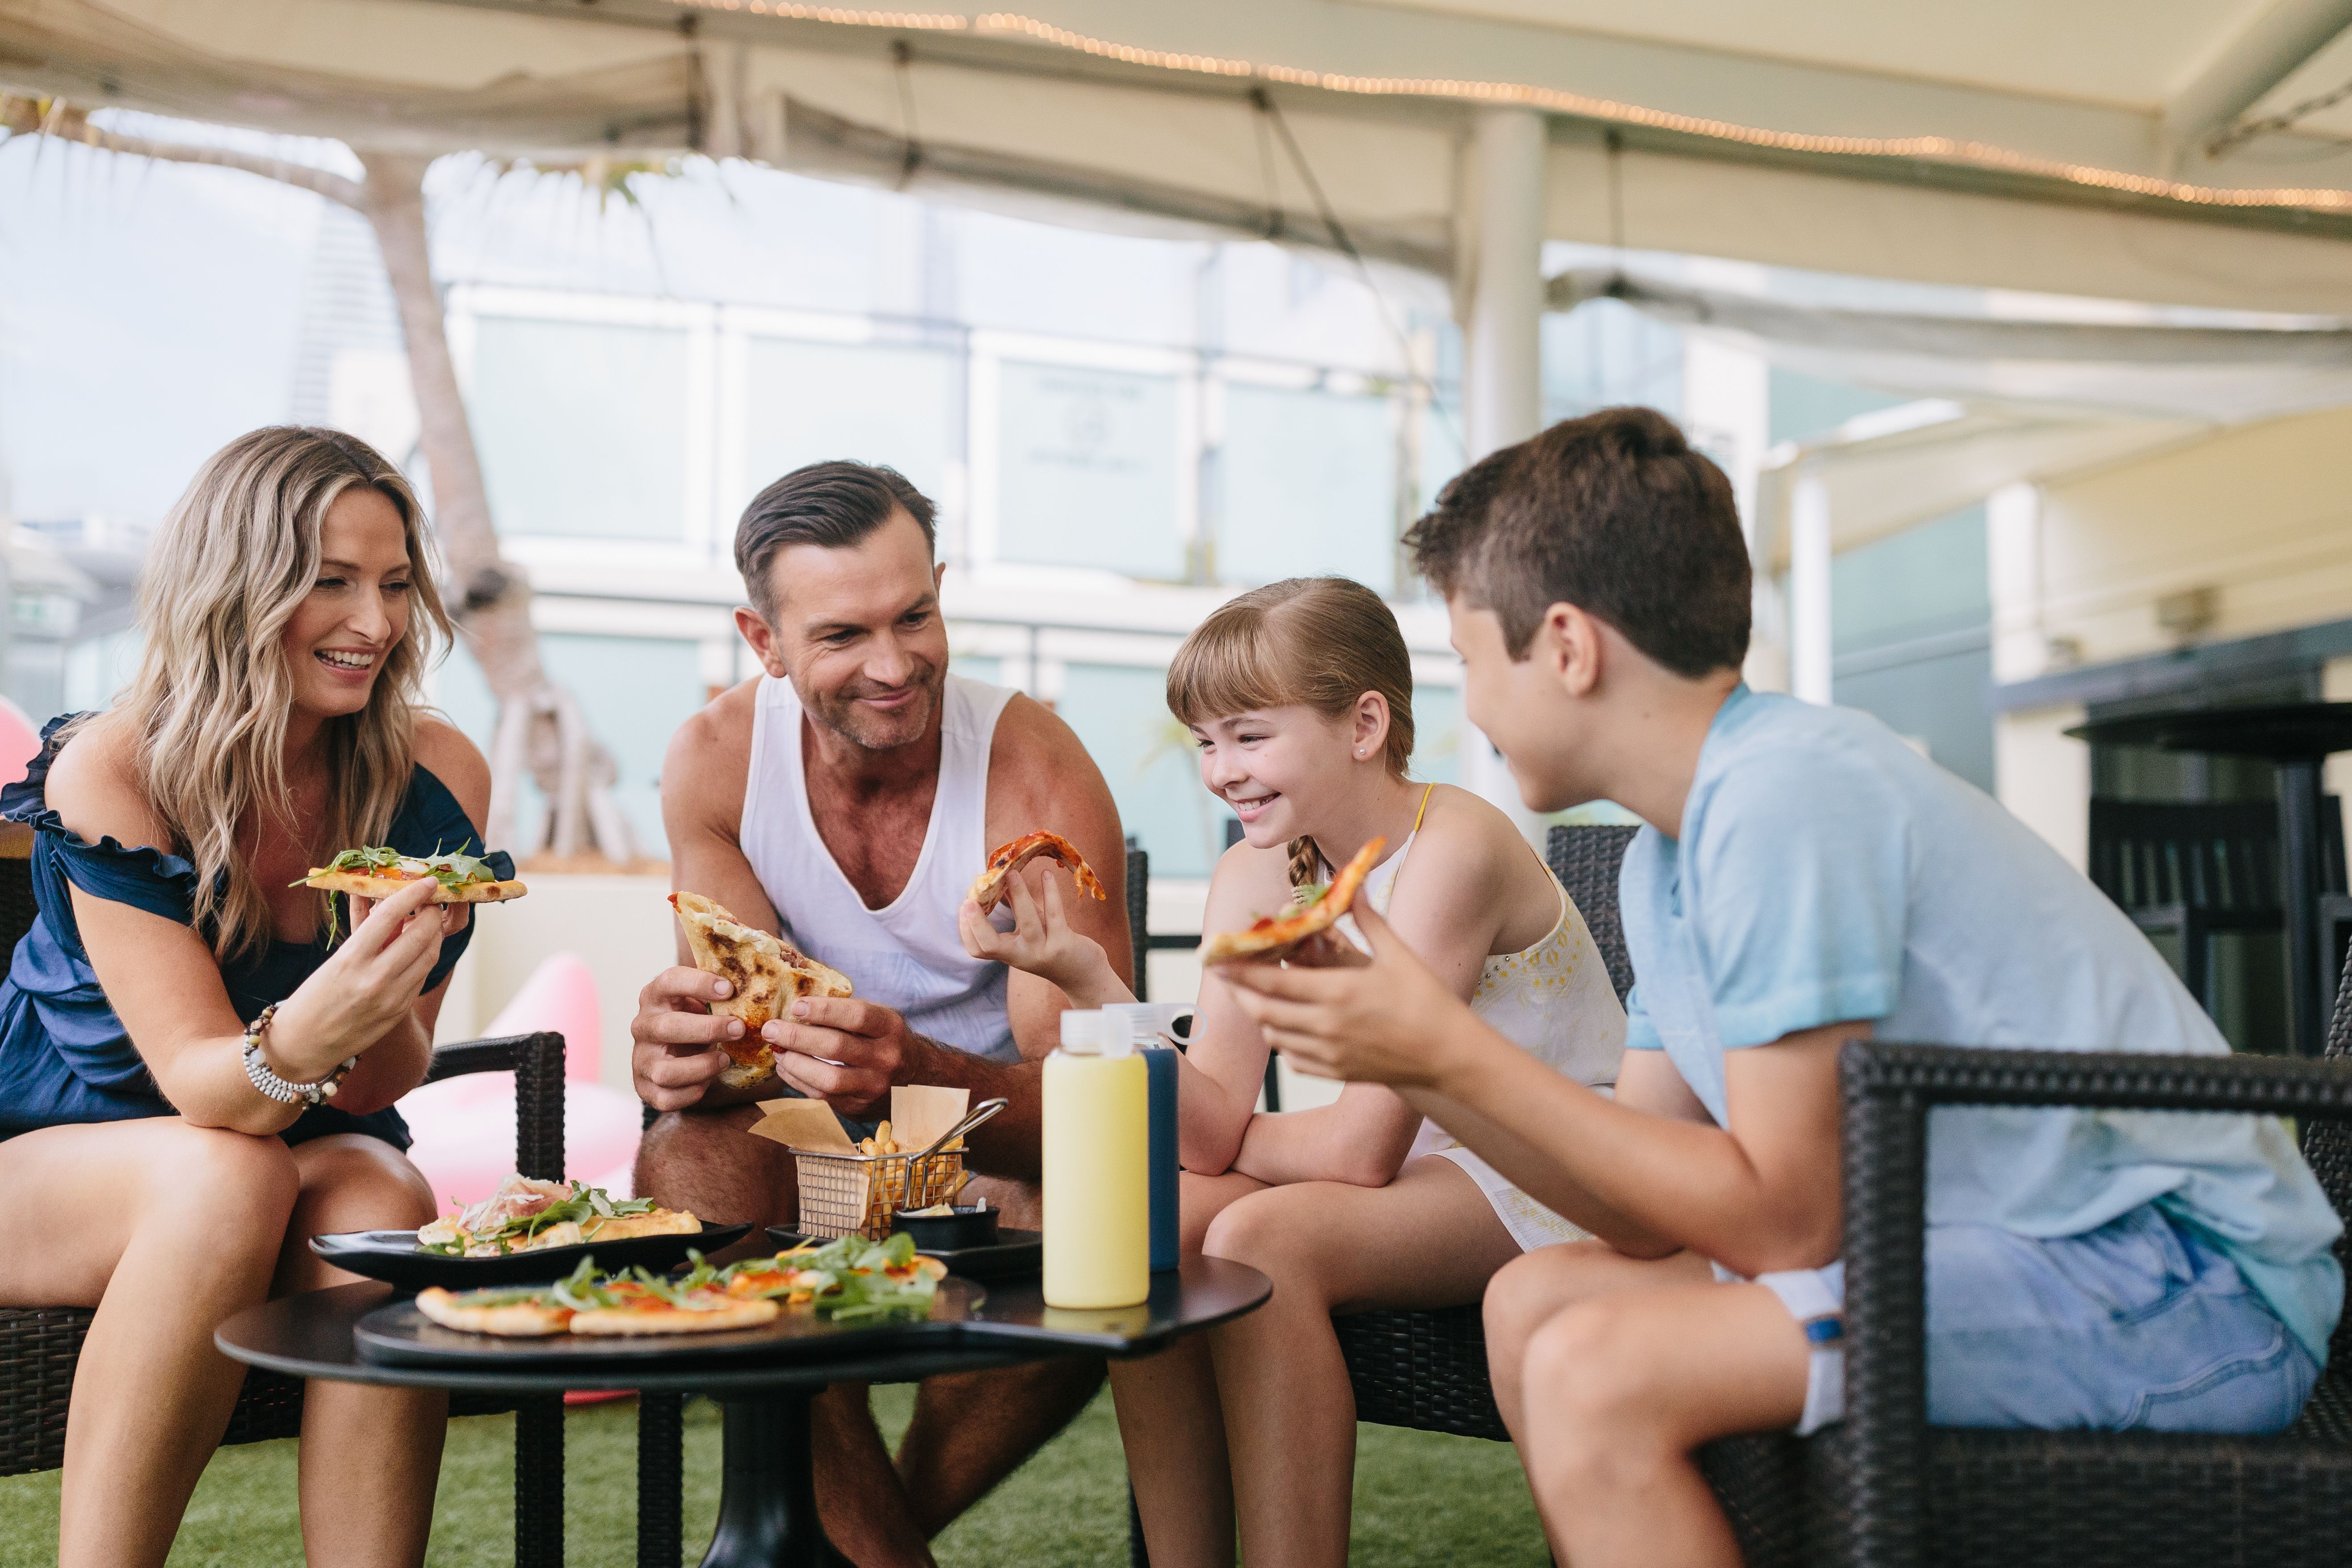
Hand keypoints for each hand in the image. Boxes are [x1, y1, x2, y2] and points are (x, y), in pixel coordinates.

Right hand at [272, 877, 453, 1077]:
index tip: (427, 881)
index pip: (391, 915)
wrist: (303, 1045)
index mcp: (351, 959)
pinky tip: (417, 950)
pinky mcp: (399, 1012)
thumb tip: (391, 903)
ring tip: (426, 923)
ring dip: (433, 935)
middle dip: (432, 913)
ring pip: (429, 955)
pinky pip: (421, 977)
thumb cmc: (312, 997)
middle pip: (421, 935)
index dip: (414, 893)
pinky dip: (424, 958)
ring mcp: (391, 998)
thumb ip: (367, 935)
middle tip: (431, 902)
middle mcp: (375, 979)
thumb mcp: (335, 960)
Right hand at [632, 966, 745, 1112]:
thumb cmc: (691, 1020)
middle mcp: (642, 1026)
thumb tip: (756, 988)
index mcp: (655, 997)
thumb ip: (718, 995)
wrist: (668, 1052)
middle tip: (739, 1029)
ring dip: (701, 1067)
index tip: (729, 989)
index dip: (699, 983)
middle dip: (708, 1029)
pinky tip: (709, 1080)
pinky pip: (667, 1097)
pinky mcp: (644, 1088)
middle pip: (667, 1027)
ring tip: (725, 1060)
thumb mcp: (699, 1002)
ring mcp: (640, 1059)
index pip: (669, 981)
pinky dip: (693, 1092)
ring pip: (664, 1071)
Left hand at [761, 994, 918, 1119]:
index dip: (824, 1010)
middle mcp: (886, 1057)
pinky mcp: (858, 1105)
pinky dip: (798, 1080)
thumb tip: (797, 1008)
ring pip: (828, 1078)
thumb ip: (845, 1012)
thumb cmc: (882, 1040)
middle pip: (836, 1047)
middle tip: (771, 1029)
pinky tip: (786, 1067)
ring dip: (795, 1063)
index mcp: (890, 1028)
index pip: (857, 1016)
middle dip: (797, 1037)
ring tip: (777, 1051)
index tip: (796, 1006)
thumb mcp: (876, 1018)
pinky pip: (822, 1095)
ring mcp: (873, 1085)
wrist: (912, 1078)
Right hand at [957, 862, 1119, 1001]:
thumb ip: (1015, 908)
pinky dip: (1050, 892)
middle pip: (991, 944)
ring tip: (1012, 873)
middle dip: (977, 923)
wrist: (1082, 974)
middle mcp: (1022, 957)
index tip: (964, 905)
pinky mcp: (1063, 943)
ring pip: (1026, 922)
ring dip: (1018, 895)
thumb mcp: (1030, 930)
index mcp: (1009, 954)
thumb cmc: (1052, 946)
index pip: (978, 949)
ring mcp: (1043, 951)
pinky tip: (1046, 875)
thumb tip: (1001, 879)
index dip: (966, 930)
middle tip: (970, 899)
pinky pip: (1053, 914)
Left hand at [1216, 891, 1474, 1088]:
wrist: (1449, 1055)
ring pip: (1274, 1036)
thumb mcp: (1398, 954)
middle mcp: (1327, 1026)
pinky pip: (1292, 1059)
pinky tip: (1285, 1027)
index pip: (1272, 983)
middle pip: (1263, 1011)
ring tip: (1255, 997)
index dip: (1239, 972)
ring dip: (1260, 1016)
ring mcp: (1329, 1054)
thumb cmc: (1427, 1000)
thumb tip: (1351, 886)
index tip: (1218, 959)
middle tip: (1227, 977)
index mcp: (1338, 993)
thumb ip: (1367, 920)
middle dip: (1240, 992)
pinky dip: (1282, 1041)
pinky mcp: (1335, 1073)